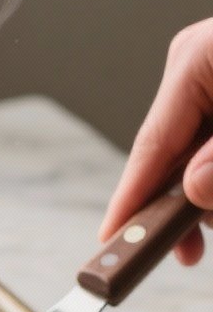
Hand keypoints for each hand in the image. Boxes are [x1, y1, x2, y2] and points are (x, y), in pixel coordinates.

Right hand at [100, 18, 212, 265]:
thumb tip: (197, 189)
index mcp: (197, 59)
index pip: (150, 145)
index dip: (130, 201)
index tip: (110, 243)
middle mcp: (197, 66)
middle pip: (171, 157)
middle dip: (187, 205)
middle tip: (192, 252)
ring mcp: (212, 80)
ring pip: (196, 161)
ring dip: (212, 196)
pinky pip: (211, 150)